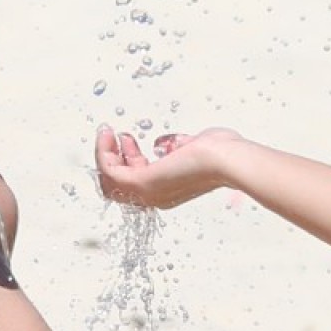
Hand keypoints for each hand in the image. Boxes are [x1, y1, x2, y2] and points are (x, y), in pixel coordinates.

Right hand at [94, 124, 242, 209]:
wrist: (226, 159)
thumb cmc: (219, 153)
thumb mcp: (191, 148)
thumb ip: (176, 146)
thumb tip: (165, 143)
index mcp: (167, 189)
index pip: (134, 182)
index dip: (127, 158)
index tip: (127, 139)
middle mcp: (155, 196)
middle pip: (116, 186)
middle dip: (111, 157)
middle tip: (113, 135)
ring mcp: (147, 192)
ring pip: (109, 181)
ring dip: (103, 154)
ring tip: (106, 134)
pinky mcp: (142, 183)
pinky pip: (110, 171)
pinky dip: (104, 153)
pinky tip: (108, 136)